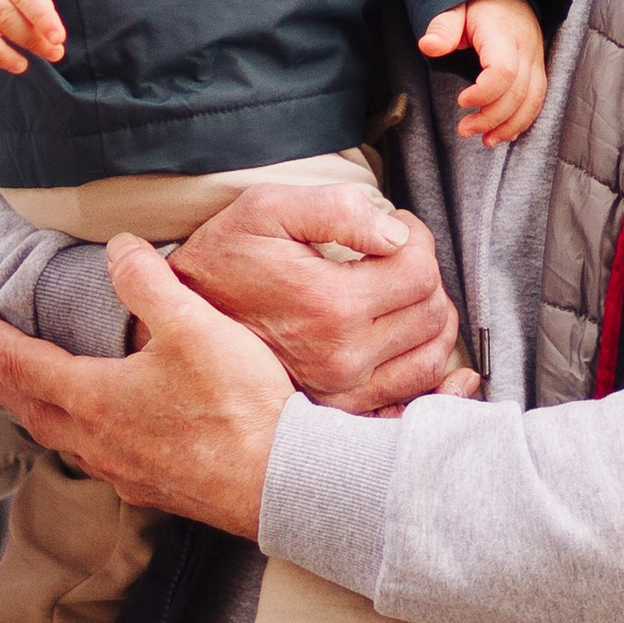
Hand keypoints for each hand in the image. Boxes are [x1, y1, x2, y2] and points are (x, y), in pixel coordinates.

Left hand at [0, 239, 293, 537]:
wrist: (281, 482)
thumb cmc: (237, 404)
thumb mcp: (192, 324)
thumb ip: (147, 281)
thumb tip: (118, 247)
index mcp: (94, 398)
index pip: (23, 363)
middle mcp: (99, 442)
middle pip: (34, 413)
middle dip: (9, 386)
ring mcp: (126, 474)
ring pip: (66, 445)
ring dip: (45, 420)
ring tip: (42, 405)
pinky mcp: (157, 493)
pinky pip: (103, 467)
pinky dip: (88, 446)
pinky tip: (109, 443)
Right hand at [169, 183, 473, 414]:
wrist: (179, 318)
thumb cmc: (224, 259)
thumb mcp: (265, 210)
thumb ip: (335, 209)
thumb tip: (396, 234)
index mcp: (328, 304)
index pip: (419, 269)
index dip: (417, 238)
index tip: (396, 228)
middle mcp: (340, 357)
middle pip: (431, 311)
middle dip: (425, 276)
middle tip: (397, 259)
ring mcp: (342, 393)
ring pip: (431, 356)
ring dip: (431, 319)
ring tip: (402, 296)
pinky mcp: (339, 413)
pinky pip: (412, 402)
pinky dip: (440, 383)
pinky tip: (443, 362)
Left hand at [419, 0, 546, 146]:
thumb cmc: (478, 1)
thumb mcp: (454, 6)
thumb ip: (442, 26)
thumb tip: (428, 46)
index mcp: (503, 33)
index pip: (504, 71)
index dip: (484, 93)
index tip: (461, 101)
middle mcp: (525, 48)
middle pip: (518, 92)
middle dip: (491, 117)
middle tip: (464, 130)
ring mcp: (535, 60)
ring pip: (532, 100)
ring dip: (510, 125)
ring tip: (485, 140)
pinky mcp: (537, 69)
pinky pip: (537, 100)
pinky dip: (522, 120)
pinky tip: (504, 134)